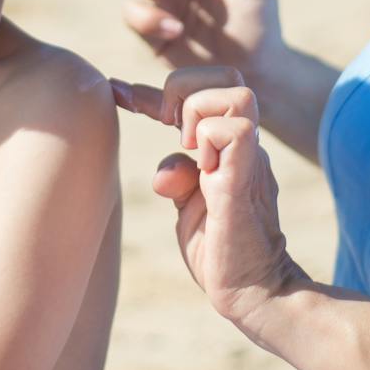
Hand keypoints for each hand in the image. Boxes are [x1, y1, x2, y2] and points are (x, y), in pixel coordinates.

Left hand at [112, 68, 307, 331]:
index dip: (149, 90)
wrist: (252, 293)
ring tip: (187, 146)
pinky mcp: (246, 179)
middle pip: (228, 76)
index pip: (197, 96)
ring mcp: (249, 158)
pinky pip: (237, 130)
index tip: (117, 91)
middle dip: (184, 87)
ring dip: (198, 112)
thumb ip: (177, 177)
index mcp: (227, 147)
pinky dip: (209, 139)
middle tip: (165, 126)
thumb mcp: (187, 207)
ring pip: (237, 92)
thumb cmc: (221, 252)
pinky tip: (201, 170)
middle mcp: (242, 145)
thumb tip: (166, 167)